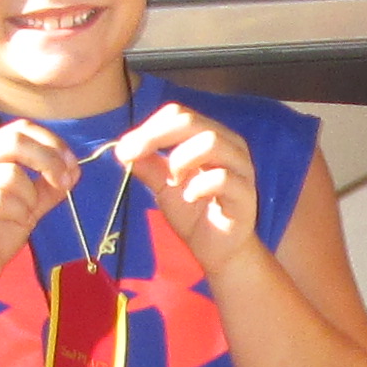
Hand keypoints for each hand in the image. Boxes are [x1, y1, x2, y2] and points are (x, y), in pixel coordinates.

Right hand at [0, 116, 79, 301]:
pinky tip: (16, 224)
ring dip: (31, 197)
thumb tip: (74, 168)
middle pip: (13, 141)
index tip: (72, 164)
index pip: (18, 129)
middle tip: (63, 183)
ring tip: (25, 215)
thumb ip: (49, 188)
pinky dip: (19, 212)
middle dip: (49, 161)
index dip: (51, 142)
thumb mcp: (29, 208)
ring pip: (10, 174)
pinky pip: (0, 200)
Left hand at [116, 102, 262, 271]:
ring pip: (211, 142)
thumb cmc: (195, 213)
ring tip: (173, 180)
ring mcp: (240, 169)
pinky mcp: (245, 195)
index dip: (149, 127)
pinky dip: (198, 185)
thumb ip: (148, 166)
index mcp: (211, 137)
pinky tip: (190, 197)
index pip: (179, 115)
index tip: (124, 149)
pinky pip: (223, 178)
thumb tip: (122, 148)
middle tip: (133, 155)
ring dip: (181, 158)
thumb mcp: (164, 186)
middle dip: (155, 136)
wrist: (218, 250)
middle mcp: (229, 145)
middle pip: (191, 121)